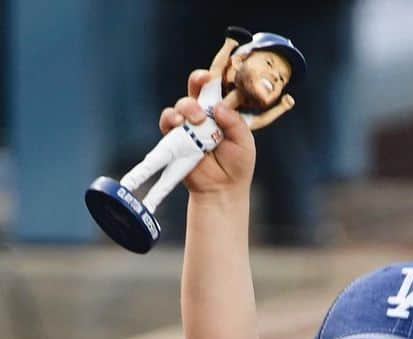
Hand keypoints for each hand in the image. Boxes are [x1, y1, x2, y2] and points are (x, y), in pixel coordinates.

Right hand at [158, 69, 254, 195]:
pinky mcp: (176, 138)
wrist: (223, 190)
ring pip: (181, 104)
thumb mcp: (245, 142)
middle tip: (203, 84)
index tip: (213, 74)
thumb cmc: (237, 165)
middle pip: (195, 88)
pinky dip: (171, 119)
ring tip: (197, 120)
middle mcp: (204, 114)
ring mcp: (189, 125)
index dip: (212, 75)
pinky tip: (179, 124)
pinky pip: (167, 122)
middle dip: (197, 80)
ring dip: (187, 107)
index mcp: (221, 111)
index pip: (215, 87)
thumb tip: (219, 107)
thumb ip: (235, 122)